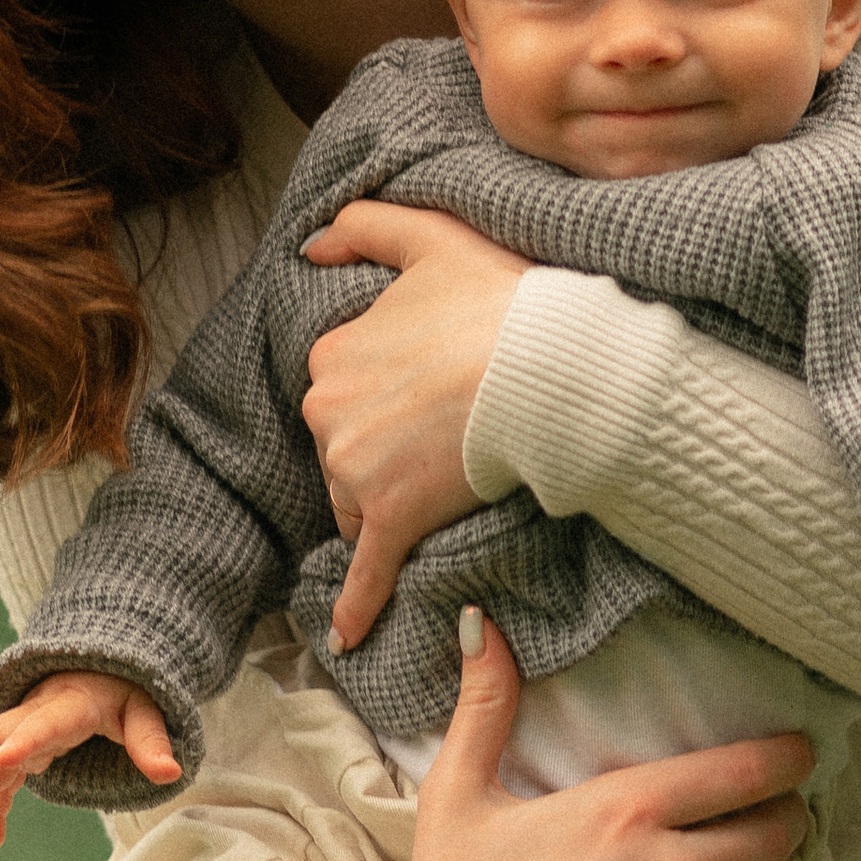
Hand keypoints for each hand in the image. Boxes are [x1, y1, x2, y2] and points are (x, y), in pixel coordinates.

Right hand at [0, 671, 180, 854]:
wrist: (97, 672)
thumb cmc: (124, 692)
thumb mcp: (145, 710)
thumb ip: (151, 741)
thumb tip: (169, 773)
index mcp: (68, 705)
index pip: (44, 723)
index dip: (25, 740)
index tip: (3, 758)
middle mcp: (35, 717)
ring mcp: (22, 736)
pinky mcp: (19, 754)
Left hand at [298, 202, 529, 644]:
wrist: (551, 367)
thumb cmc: (501, 300)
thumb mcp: (431, 236)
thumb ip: (365, 225)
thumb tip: (309, 243)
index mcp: (330, 352)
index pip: (342, 384)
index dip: (387, 389)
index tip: (432, 386)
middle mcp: (326, 411)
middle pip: (344, 444)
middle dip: (383, 444)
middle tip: (446, 430)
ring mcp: (355, 470)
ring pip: (356, 499)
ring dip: (389, 499)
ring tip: (446, 476)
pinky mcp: (391, 520)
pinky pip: (367, 573)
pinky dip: (355, 605)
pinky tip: (347, 635)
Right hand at [381, 614, 816, 860]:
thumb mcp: (456, 794)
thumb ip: (484, 704)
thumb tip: (480, 621)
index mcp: (623, 811)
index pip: (744, 773)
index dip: (787, 757)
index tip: (798, 749)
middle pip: (775, 833)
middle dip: (788, 812)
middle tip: (778, 802)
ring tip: (757, 855)